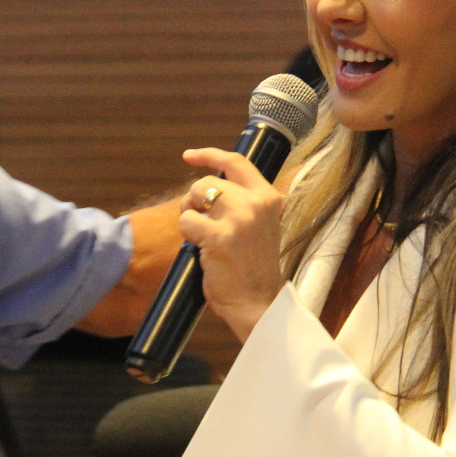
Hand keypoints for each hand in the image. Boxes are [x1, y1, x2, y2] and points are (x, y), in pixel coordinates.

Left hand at [180, 147, 286, 340]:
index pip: (237, 162)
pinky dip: (186, 234)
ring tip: (201, 236)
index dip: (209, 154)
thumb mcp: (257, 226)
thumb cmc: (252, 267)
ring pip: (195, 195)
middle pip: (207, 181)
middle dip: (194, 199)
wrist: (258, 302)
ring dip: (189, 214)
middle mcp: (257, 203)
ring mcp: (239, 218)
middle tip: (199, 222)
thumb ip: (241, 203)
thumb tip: (207, 186)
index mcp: (269, 198)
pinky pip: (186, 221)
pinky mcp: (219, 235)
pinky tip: (201, 249)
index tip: (190, 156)